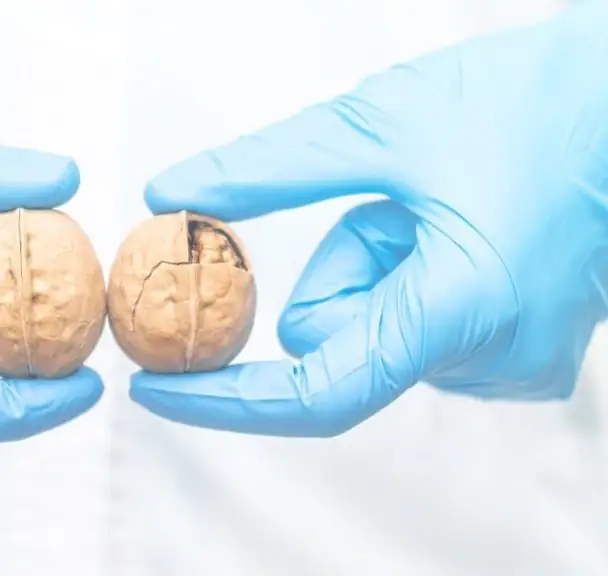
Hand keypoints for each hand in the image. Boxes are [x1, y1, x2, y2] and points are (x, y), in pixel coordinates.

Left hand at [130, 3, 607, 436]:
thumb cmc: (538, 99)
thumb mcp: (380, 123)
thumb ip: (265, 171)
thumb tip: (169, 196)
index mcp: (463, 307)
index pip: (317, 392)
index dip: (224, 399)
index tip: (154, 385)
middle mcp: (492, 357)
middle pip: (341, 337)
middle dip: (340, 267)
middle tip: (391, 200)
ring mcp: (512, 361)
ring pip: (376, 329)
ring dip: (379, 264)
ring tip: (442, 203)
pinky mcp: (518, 350)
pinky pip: (417, 329)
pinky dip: (409, 278)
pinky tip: (462, 227)